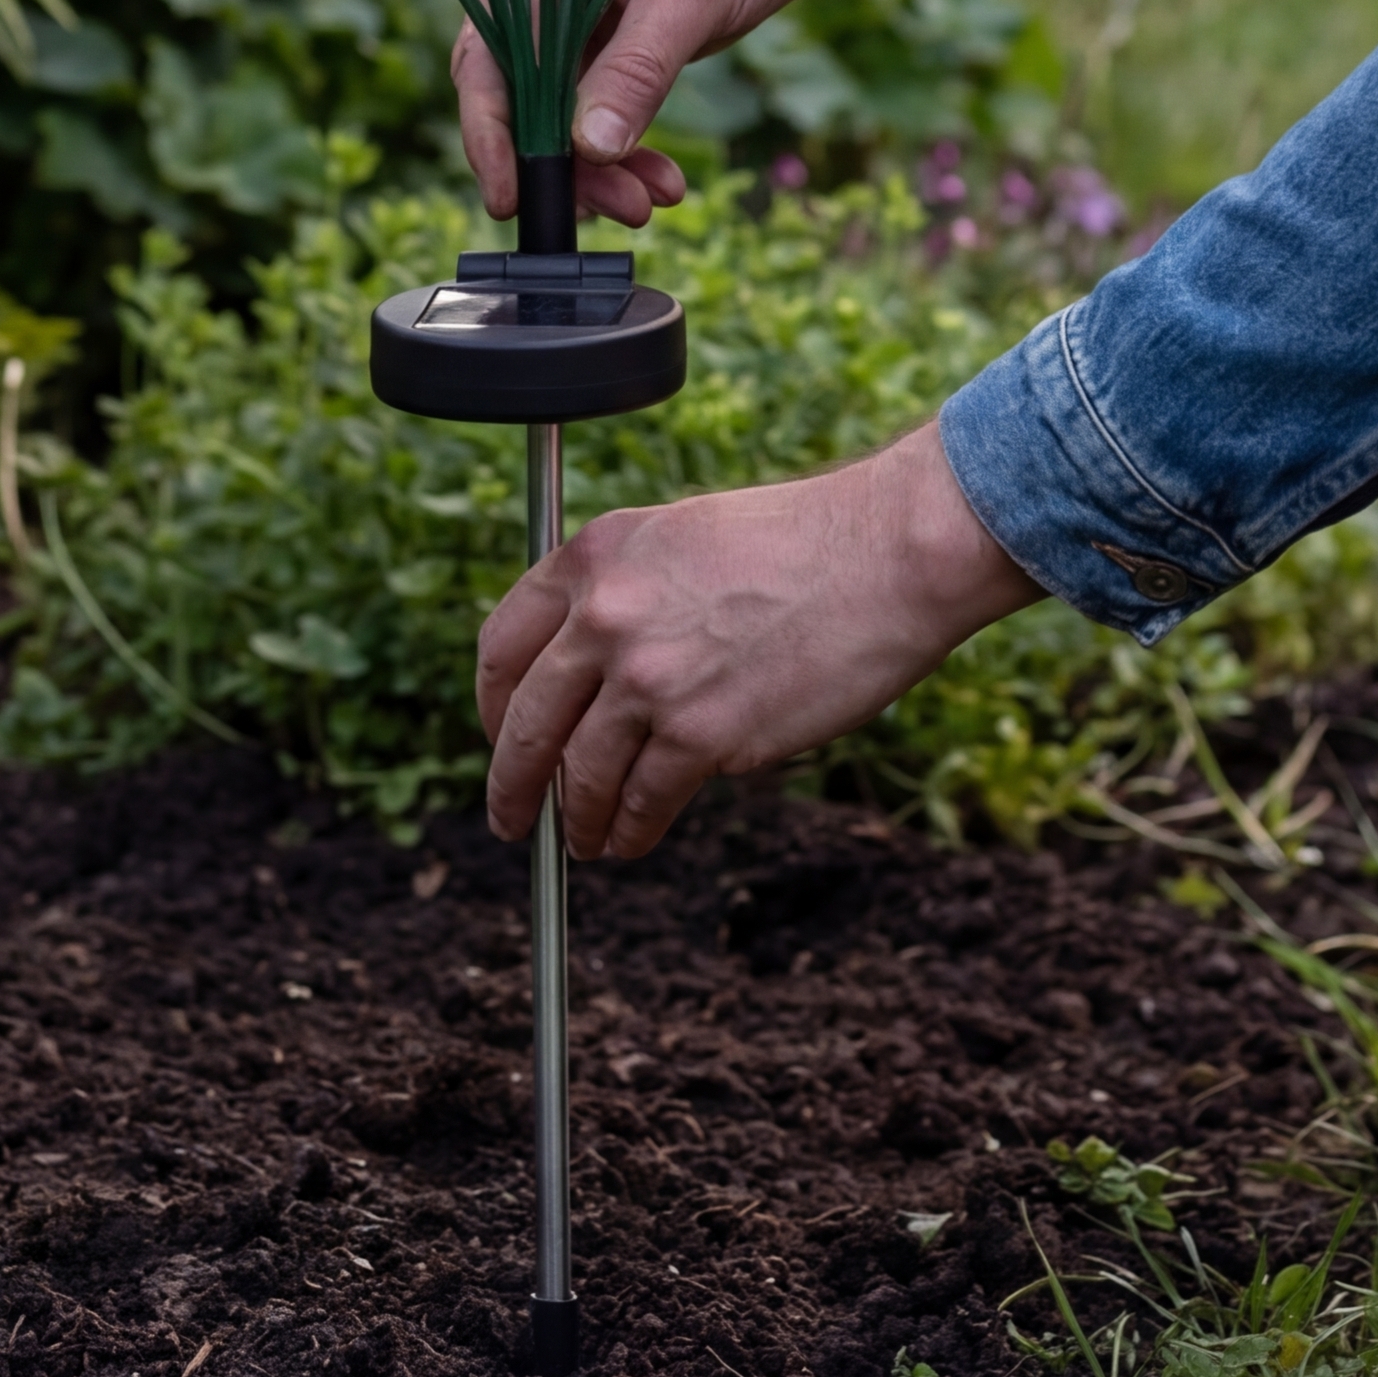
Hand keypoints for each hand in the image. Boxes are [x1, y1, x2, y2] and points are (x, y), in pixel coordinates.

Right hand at [450, 0, 994, 229]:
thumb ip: (635, 70)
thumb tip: (588, 148)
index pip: (488, 47)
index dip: (492, 129)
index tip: (509, 196)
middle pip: (521, 86)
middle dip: (563, 158)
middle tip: (612, 210)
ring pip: (563, 103)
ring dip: (600, 161)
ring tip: (650, 201)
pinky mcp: (618, 23)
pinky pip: (601, 98)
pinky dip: (626, 141)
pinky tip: (661, 178)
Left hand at [474, 423, 1037, 857]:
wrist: (885, 555)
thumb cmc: (800, 544)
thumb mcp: (679, 536)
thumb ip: (622, 590)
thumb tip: (585, 667)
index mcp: (594, 556)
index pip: (502, 646)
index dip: (493, 707)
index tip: (501, 738)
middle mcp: (606, 614)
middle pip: (524, 723)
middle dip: (512, 785)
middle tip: (511, 818)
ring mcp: (649, 678)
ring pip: (580, 775)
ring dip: (577, 820)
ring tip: (585, 840)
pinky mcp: (701, 734)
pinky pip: (642, 802)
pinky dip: (631, 830)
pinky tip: (632, 838)